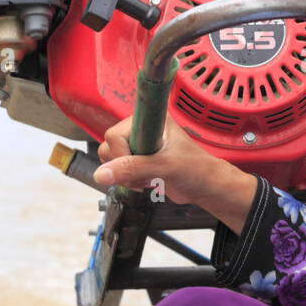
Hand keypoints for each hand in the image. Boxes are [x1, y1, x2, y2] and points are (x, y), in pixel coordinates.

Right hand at [94, 113, 232, 208]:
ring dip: (126, 176)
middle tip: (144, 173)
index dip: (121, 152)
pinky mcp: (137, 159)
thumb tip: (102, 173)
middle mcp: (142, 129)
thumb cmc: (195, 168)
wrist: (204, 185)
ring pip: (110, 161)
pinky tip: (146, 181)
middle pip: (109, 147)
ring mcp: (138, 144)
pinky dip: (128, 180)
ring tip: (148, 177)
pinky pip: (117, 170)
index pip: (116, 133)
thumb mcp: (164, 166)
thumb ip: (133, 168)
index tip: (136, 163)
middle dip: (124, 167)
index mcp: (150, 120)